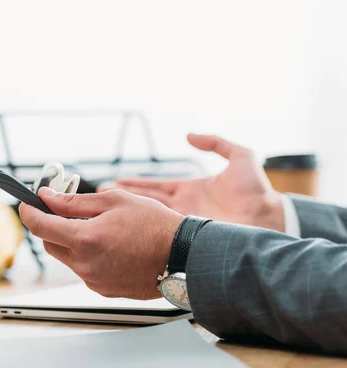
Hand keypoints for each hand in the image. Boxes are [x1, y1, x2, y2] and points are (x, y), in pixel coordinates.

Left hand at [19, 188, 183, 299]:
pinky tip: (110, 246)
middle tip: (66, 212)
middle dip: (52, 227)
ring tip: (99, 229)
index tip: (27, 204)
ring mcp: (93, 281)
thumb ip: (74, 202)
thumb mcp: (114, 201)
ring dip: (72, 242)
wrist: (183, 257)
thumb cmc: (155, 225)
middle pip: (50, 244)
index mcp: (85, 239)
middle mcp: (85, 265)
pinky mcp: (103, 290)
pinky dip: (87, 256)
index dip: (29, 213)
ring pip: (67, 258)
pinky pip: (84, 270)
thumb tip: (47, 197)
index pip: (40, 227)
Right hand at [100, 134, 285, 231]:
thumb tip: (189, 135)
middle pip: (145, 200)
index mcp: (190, 189)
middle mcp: (182, 206)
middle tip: (98, 195)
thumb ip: (216, 143)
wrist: (268, 219)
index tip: (115, 180)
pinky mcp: (186, 233)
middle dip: (122, 197)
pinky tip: (122, 223)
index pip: (155, 185)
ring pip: (146, 214)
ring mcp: (182, 221)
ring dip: (125, 210)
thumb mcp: (240, 157)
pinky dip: (139, 224)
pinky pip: (158, 228)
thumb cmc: (257, 191)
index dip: (135, 182)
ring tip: (102, 207)